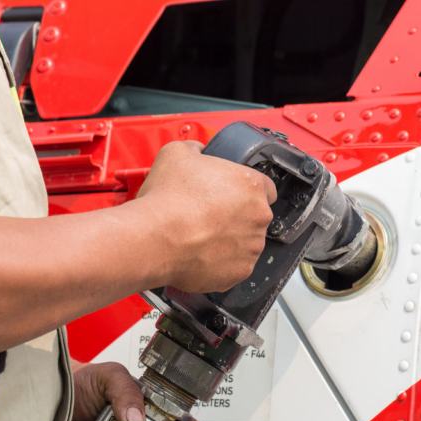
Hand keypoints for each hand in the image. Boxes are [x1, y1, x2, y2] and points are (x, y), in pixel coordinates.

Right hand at [136, 141, 275, 292]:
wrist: (154, 238)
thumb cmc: (167, 199)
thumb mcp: (177, 153)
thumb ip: (196, 149)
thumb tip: (197, 152)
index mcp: (251, 185)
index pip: (265, 187)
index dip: (244, 190)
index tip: (230, 195)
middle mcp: (259, 216)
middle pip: (255, 216)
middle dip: (236, 216)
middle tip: (209, 216)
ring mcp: (251, 247)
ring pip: (246, 242)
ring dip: (230, 240)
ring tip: (201, 236)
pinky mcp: (240, 271)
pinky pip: (235, 266)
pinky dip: (221, 262)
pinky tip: (200, 253)